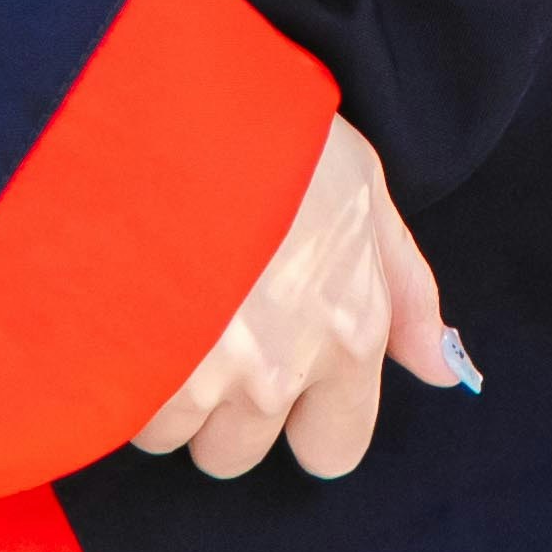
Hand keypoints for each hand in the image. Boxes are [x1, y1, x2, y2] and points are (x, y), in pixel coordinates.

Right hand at [131, 111, 471, 483]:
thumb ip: (405, 290)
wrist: (164, 98)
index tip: (278, 376)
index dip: (302, 420)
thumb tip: (441, 369)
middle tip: (205, 328)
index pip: (332, 450)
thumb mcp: (363, 190)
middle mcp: (276, 371)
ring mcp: (195, 376)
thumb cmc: (270, 131)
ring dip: (159, 388)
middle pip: (238, 453)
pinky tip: (114, 306)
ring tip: (156, 305)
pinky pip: (111, 409)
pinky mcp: (123, 367)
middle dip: (220, 409)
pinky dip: (110, 372)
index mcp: (347, 334)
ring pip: (170, 434)